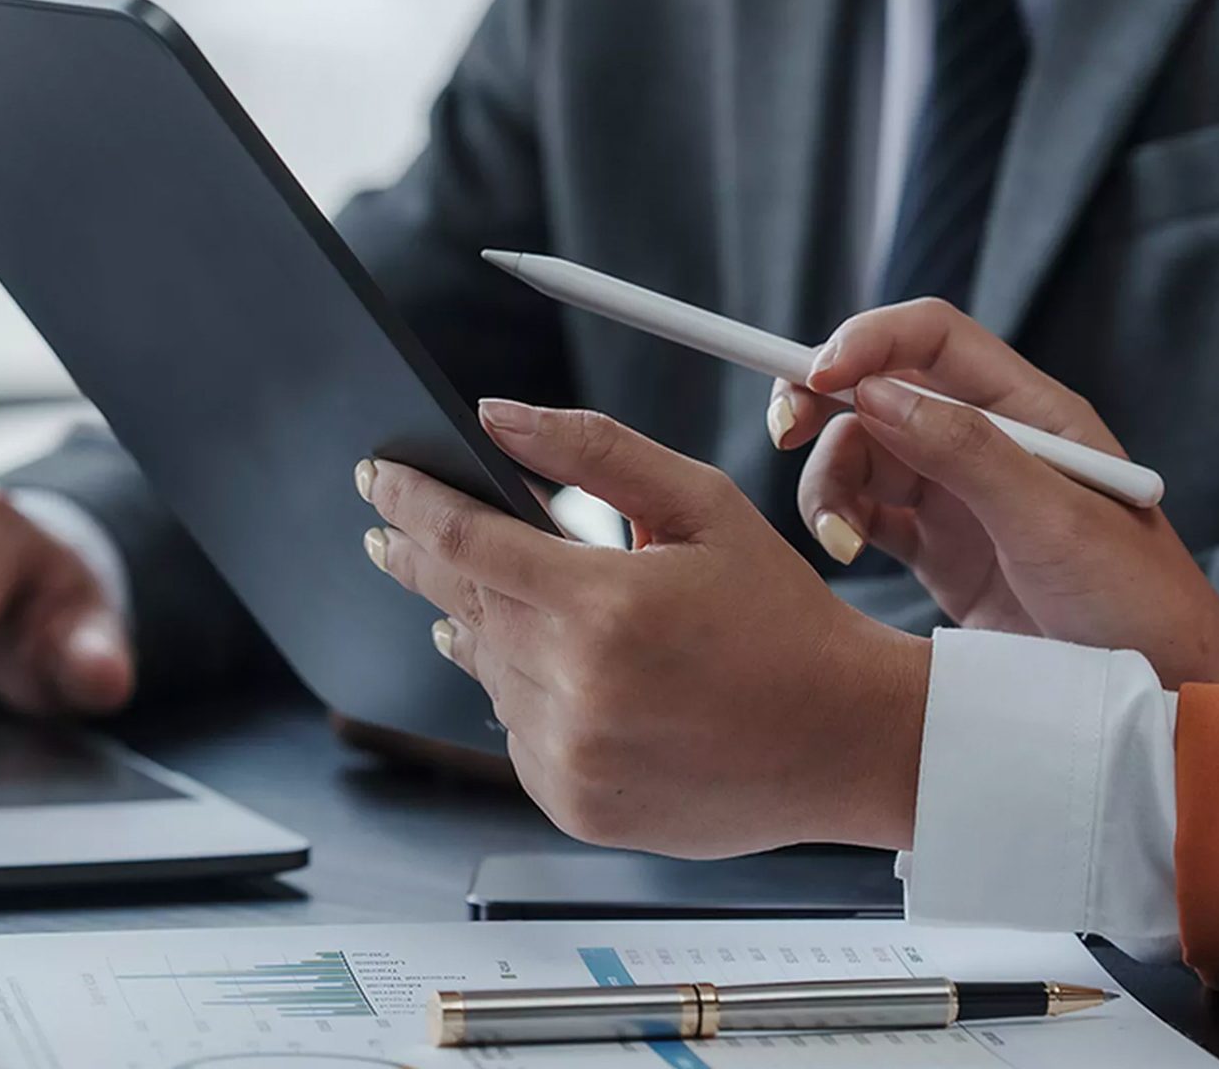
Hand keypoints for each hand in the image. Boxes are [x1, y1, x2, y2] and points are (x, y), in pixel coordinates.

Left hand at [359, 400, 929, 857]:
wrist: (843, 740)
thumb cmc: (780, 618)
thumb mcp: (702, 506)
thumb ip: (593, 452)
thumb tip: (497, 415)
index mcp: (604, 606)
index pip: (466, 539)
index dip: (409, 502)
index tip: (375, 478)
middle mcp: (577, 687)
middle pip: (461, 602)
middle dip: (421, 558)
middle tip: (387, 529)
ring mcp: (571, 755)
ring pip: (485, 669)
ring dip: (484, 627)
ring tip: (511, 600)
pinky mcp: (573, 803)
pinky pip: (514, 731)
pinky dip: (524, 693)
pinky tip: (563, 672)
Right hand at [770, 298, 1218, 684]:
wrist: (1163, 693)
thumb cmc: (1135, 600)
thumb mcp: (1054, 521)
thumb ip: (966, 451)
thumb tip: (875, 393)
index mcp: (1030, 410)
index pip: (932, 339)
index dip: (867, 341)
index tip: (814, 375)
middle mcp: (987, 441)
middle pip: (878, 389)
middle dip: (822, 404)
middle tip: (782, 434)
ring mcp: (957, 495)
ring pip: (859, 454)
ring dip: (828, 482)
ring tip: (839, 537)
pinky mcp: (934, 548)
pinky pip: (862, 513)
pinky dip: (838, 524)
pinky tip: (846, 552)